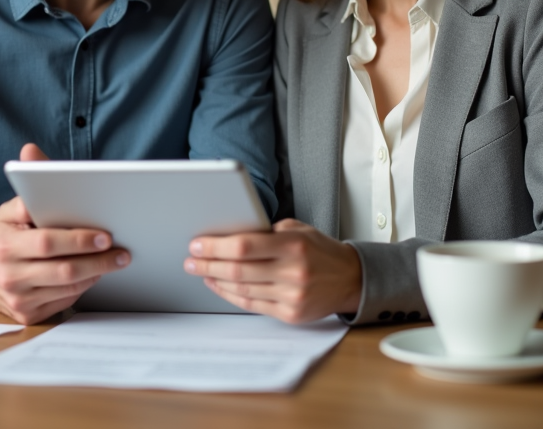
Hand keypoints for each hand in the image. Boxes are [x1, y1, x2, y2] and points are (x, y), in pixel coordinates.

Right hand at [0, 143, 129, 323]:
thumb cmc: (5, 235)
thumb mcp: (9, 209)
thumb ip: (26, 185)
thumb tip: (30, 152)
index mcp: (6, 245)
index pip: (47, 242)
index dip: (78, 240)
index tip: (105, 235)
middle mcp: (9, 275)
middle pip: (63, 270)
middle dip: (98, 260)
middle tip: (122, 252)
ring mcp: (19, 299)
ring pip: (68, 288)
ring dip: (96, 273)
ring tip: (115, 260)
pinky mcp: (28, 316)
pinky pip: (64, 301)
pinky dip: (83, 287)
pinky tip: (94, 273)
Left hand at [183, 219, 362, 323]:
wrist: (351, 279)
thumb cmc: (321, 251)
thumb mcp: (299, 230)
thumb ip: (268, 232)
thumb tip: (229, 234)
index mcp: (294, 245)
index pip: (245, 246)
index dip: (216, 246)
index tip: (197, 244)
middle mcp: (293, 272)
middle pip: (237, 270)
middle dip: (208, 264)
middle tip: (191, 260)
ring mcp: (292, 295)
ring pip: (242, 289)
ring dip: (215, 280)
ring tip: (201, 272)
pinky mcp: (291, 314)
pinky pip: (252, 305)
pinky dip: (231, 296)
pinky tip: (219, 286)